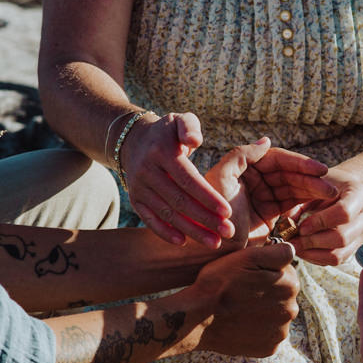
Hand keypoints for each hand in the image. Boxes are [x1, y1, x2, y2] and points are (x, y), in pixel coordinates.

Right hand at [119, 111, 233, 247]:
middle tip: (229, 232)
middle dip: (206, 219)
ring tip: (215, 243)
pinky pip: (150, 220)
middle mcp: (147, 171)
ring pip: (167, 214)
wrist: (133, 140)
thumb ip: (190, 127)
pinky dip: (165, 233)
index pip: (188, 179)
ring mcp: (139, 187)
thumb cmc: (168, 132)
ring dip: (192, 231)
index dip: (208, 197)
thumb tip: (195, 141)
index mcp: (162, 152)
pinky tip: (184, 242)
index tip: (228, 212)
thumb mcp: (180, 120)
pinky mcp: (135, 199)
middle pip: (179, 201)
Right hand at [188, 243, 299, 356]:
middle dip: (268, 290)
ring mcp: (280, 332)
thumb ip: (279, 251)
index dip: (267, 269)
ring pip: (276, 314)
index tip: (249, 274)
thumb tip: (291, 251)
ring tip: (240, 307)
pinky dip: (258, 329)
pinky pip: (268, 334)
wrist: (197, 317)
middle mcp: (291, 311)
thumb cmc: (219, 282)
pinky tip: (241, 323)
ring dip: (263, 310)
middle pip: (283, 294)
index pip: (287, 271)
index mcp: (290, 285)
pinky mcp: (269, 348)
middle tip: (242, 291)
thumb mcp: (248, 256)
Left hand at [203, 139, 335, 246]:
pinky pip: (291, 204)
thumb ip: (240, 156)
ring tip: (330, 196)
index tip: (321, 170)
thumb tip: (267, 141)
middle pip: (288, 174)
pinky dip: (306, 204)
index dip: (300, 163)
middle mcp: (254, 178)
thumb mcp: (221, 180)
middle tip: (330, 188)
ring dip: (312, 191)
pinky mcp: (268, 214)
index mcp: (243, 166)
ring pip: (292, 188)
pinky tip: (320, 205)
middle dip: (310, 180)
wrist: (207, 251)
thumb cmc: (210, 216)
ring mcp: (262, 196)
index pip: (277, 159)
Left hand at [293, 167, 362, 265]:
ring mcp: (362, 235)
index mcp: (360, 194)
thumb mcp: (314, 183)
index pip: (344, 212)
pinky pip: (336, 261)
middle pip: (342, 238)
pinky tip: (304, 249)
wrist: (343, 190)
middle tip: (293, 240)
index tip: (302, 226)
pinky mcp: (354, 248)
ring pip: (339, 255)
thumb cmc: (327, 185)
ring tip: (296, 246)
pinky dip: (316, 258)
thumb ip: (301, 200)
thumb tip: (287, 224)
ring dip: (313, 253)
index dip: (320, 222)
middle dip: (313, 241)